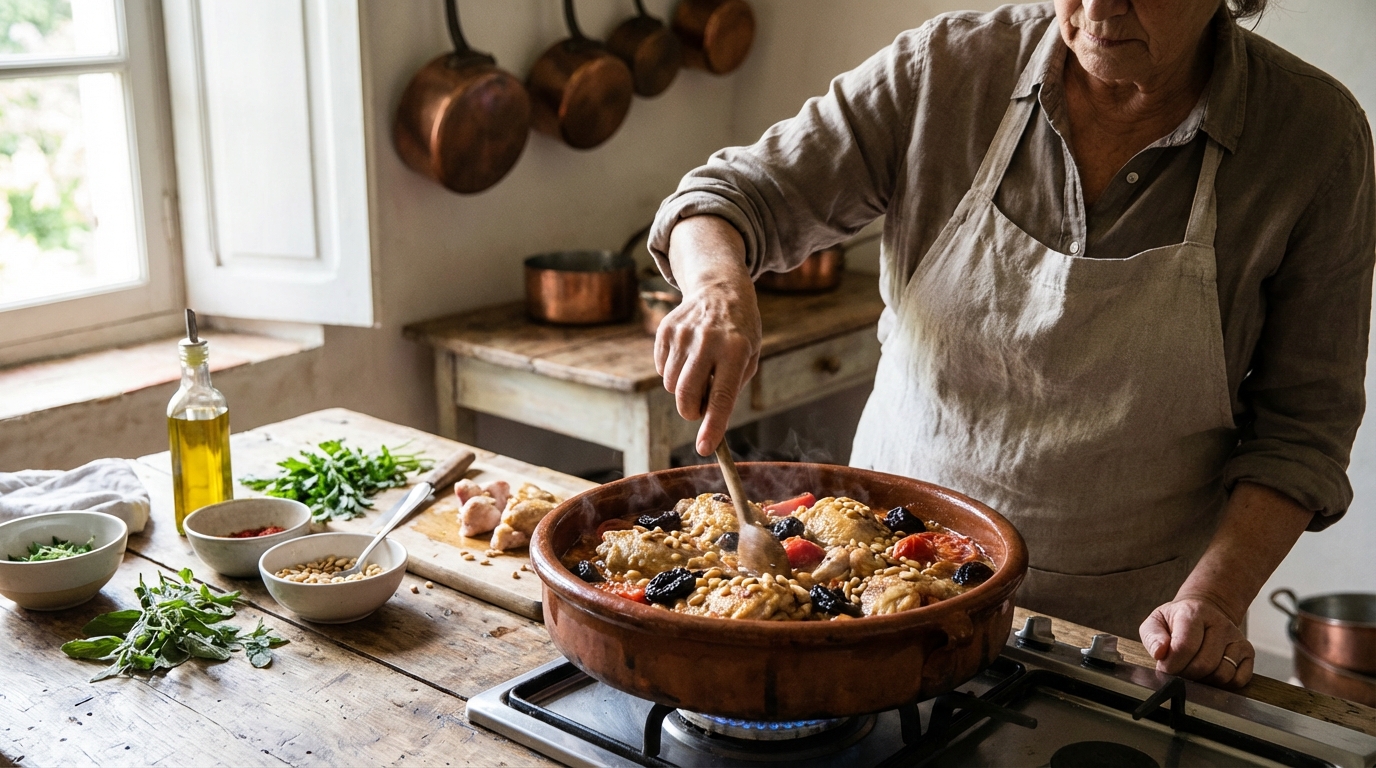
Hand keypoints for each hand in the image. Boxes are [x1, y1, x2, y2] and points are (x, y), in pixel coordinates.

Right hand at [654, 216, 761, 454]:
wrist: (720, 288)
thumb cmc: (740, 331)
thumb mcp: (750, 356)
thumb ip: (731, 388)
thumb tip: (709, 421)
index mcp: (736, 349)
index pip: (721, 396)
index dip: (712, 425)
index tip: (705, 448)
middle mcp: (708, 340)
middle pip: (686, 395)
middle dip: (691, 412)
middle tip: (700, 410)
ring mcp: (683, 334)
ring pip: (671, 386)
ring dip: (683, 390)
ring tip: (700, 369)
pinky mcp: (665, 330)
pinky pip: (661, 370)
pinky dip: (673, 373)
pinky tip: (688, 355)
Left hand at [1140, 596, 1253, 687]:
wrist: (1204, 611)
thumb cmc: (1178, 620)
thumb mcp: (1157, 621)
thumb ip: (1152, 636)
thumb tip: (1160, 653)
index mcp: (1194, 613)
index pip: (1184, 647)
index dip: (1172, 664)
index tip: (1165, 666)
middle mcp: (1220, 624)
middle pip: (1203, 665)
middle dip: (1186, 674)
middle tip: (1179, 669)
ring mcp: (1236, 638)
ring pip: (1222, 674)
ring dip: (1204, 680)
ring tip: (1194, 669)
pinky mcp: (1248, 651)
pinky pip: (1239, 679)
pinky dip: (1223, 683)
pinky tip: (1211, 672)